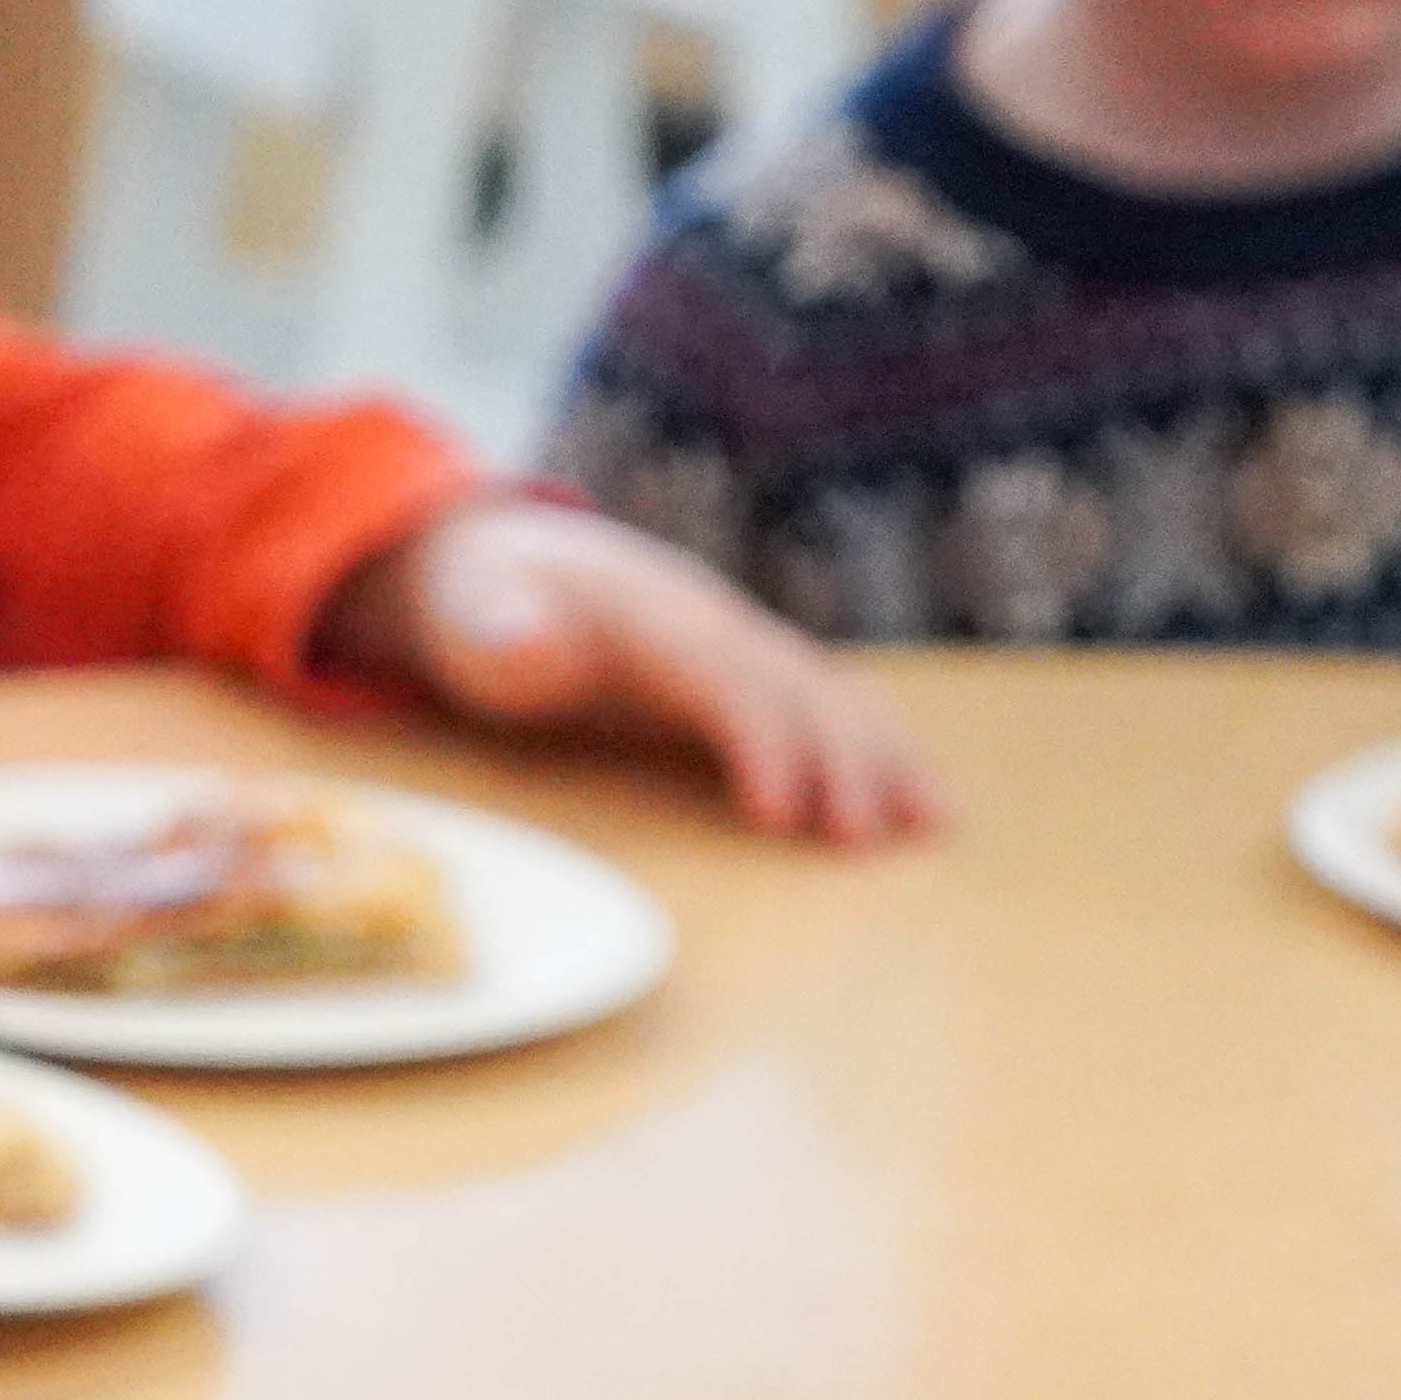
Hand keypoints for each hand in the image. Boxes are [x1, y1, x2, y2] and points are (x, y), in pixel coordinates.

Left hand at [316, 498, 944, 844]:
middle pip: (798, 687)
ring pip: (830, 693)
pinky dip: (875, 747)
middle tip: (861, 843)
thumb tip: (530, 642)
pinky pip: (824, 705)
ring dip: (883, 755)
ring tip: (931, 824)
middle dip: (839, 761)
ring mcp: (737, 643)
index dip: (760, 741)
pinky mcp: (742, 671)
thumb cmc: (478, 602)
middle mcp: (715, 622)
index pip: (726, 678)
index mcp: (653, 615)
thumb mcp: (469, 615)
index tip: (780, 813)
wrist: (499, 556)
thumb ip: (499, 631)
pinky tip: (913, 801)